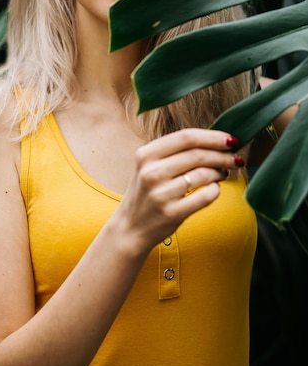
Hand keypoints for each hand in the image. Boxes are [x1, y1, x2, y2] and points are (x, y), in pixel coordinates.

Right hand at [117, 128, 243, 253]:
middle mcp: (151, 172)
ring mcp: (160, 193)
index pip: (186, 137)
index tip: (230, 139)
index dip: (212, 136)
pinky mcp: (171, 213)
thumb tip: (214, 140)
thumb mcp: (149, 166)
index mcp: (146, 154)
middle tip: (235, 158)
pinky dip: (215, 190)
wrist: (131, 228)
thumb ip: (174, 151)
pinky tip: (214, 189)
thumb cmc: (147, 192)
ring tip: (224, 173)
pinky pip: (205, 196)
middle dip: (222, 155)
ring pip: (203, 174)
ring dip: (220, 172)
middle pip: (197, 154)